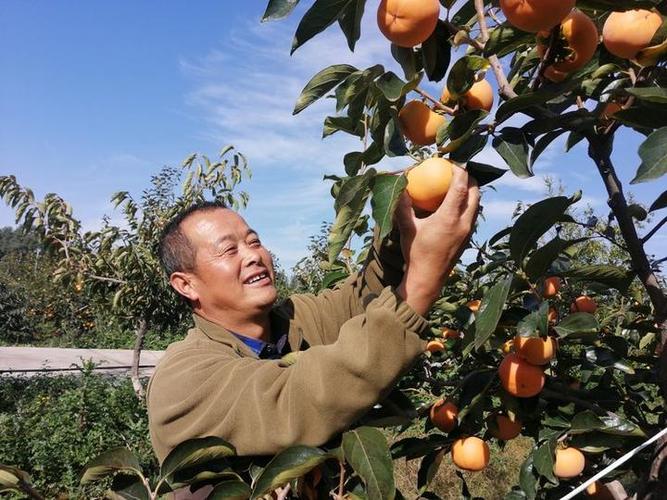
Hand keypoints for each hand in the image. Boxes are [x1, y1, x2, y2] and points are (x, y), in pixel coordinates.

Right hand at [395, 165, 479, 314]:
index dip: (460, 171)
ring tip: (457, 185)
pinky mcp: (467, 238)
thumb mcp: (407, 227)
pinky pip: (473, 215)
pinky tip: (455, 205)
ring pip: (477, 204)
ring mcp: (468, 232)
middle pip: (475, 193)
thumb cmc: (416, 252)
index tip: (452, 163)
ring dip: (471, 192)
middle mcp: (464, 223)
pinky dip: (468, 204)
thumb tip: (400, 185)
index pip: (461, 187)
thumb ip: (403, 205)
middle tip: (456, 171)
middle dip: (469, 178)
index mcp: (449, 218)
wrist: (427, 279)